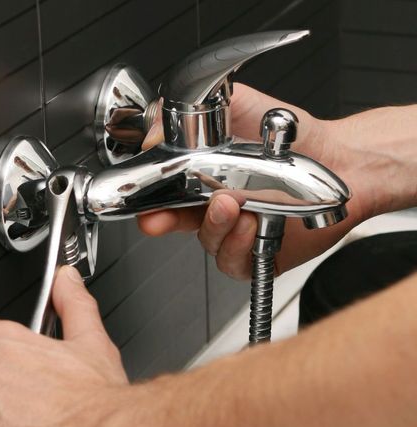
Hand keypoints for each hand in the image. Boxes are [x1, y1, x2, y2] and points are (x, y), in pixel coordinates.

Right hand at [138, 84, 368, 278]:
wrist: (339, 158)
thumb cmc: (289, 137)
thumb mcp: (237, 106)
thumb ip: (192, 111)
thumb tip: (152, 134)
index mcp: (200, 177)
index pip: (162, 196)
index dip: (148, 203)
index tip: (144, 205)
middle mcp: (213, 208)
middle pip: (175, 224)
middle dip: (166, 221)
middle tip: (170, 213)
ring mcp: (235, 233)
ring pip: (207, 243)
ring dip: (217, 226)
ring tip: (236, 204)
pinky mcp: (256, 254)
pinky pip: (234, 262)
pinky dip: (239, 246)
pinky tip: (254, 225)